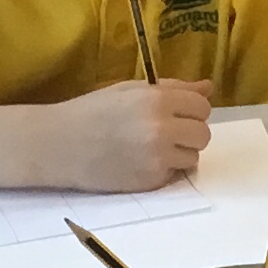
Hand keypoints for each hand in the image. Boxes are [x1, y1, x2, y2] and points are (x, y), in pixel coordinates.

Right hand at [55, 78, 212, 188]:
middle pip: (204, 134)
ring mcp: (158, 157)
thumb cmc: (92, 112)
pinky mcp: (151, 180)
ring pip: (193, 156)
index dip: (192, 109)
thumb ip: (172, 89)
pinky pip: (176, 174)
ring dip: (179, 153)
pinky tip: (141, 161)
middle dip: (189, 133)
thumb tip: (208, 87)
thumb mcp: (130, 90)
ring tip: (152, 147)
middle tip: (166, 132)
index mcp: (156, 99)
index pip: (202, 106)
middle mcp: (161, 128)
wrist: (59, 144)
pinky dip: (165, 169)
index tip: (176, 112)